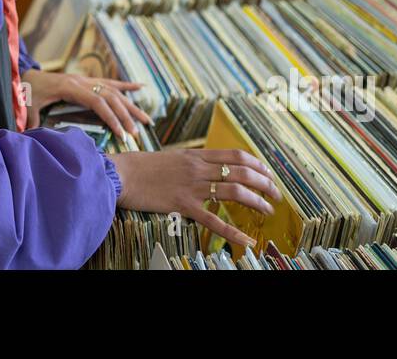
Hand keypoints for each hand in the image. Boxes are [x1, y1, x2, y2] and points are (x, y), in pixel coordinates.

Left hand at [21, 69, 150, 142]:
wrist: (27, 75)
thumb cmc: (28, 92)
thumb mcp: (29, 106)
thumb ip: (33, 120)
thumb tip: (34, 136)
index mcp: (69, 87)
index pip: (96, 101)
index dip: (110, 117)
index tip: (120, 133)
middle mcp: (82, 81)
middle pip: (110, 97)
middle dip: (125, 115)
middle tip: (136, 133)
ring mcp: (86, 79)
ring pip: (114, 91)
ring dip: (131, 105)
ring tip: (146, 120)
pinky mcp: (88, 80)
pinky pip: (110, 82)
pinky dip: (126, 86)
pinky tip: (142, 87)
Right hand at [109, 148, 279, 248]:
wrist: (120, 174)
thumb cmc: (141, 167)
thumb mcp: (171, 157)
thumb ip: (191, 161)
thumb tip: (208, 166)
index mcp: (196, 155)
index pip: (236, 155)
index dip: (257, 164)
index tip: (268, 174)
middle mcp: (198, 168)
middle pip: (242, 172)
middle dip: (265, 183)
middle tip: (276, 195)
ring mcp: (192, 186)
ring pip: (234, 191)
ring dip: (257, 201)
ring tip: (267, 211)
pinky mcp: (183, 205)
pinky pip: (213, 220)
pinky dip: (233, 232)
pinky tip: (247, 240)